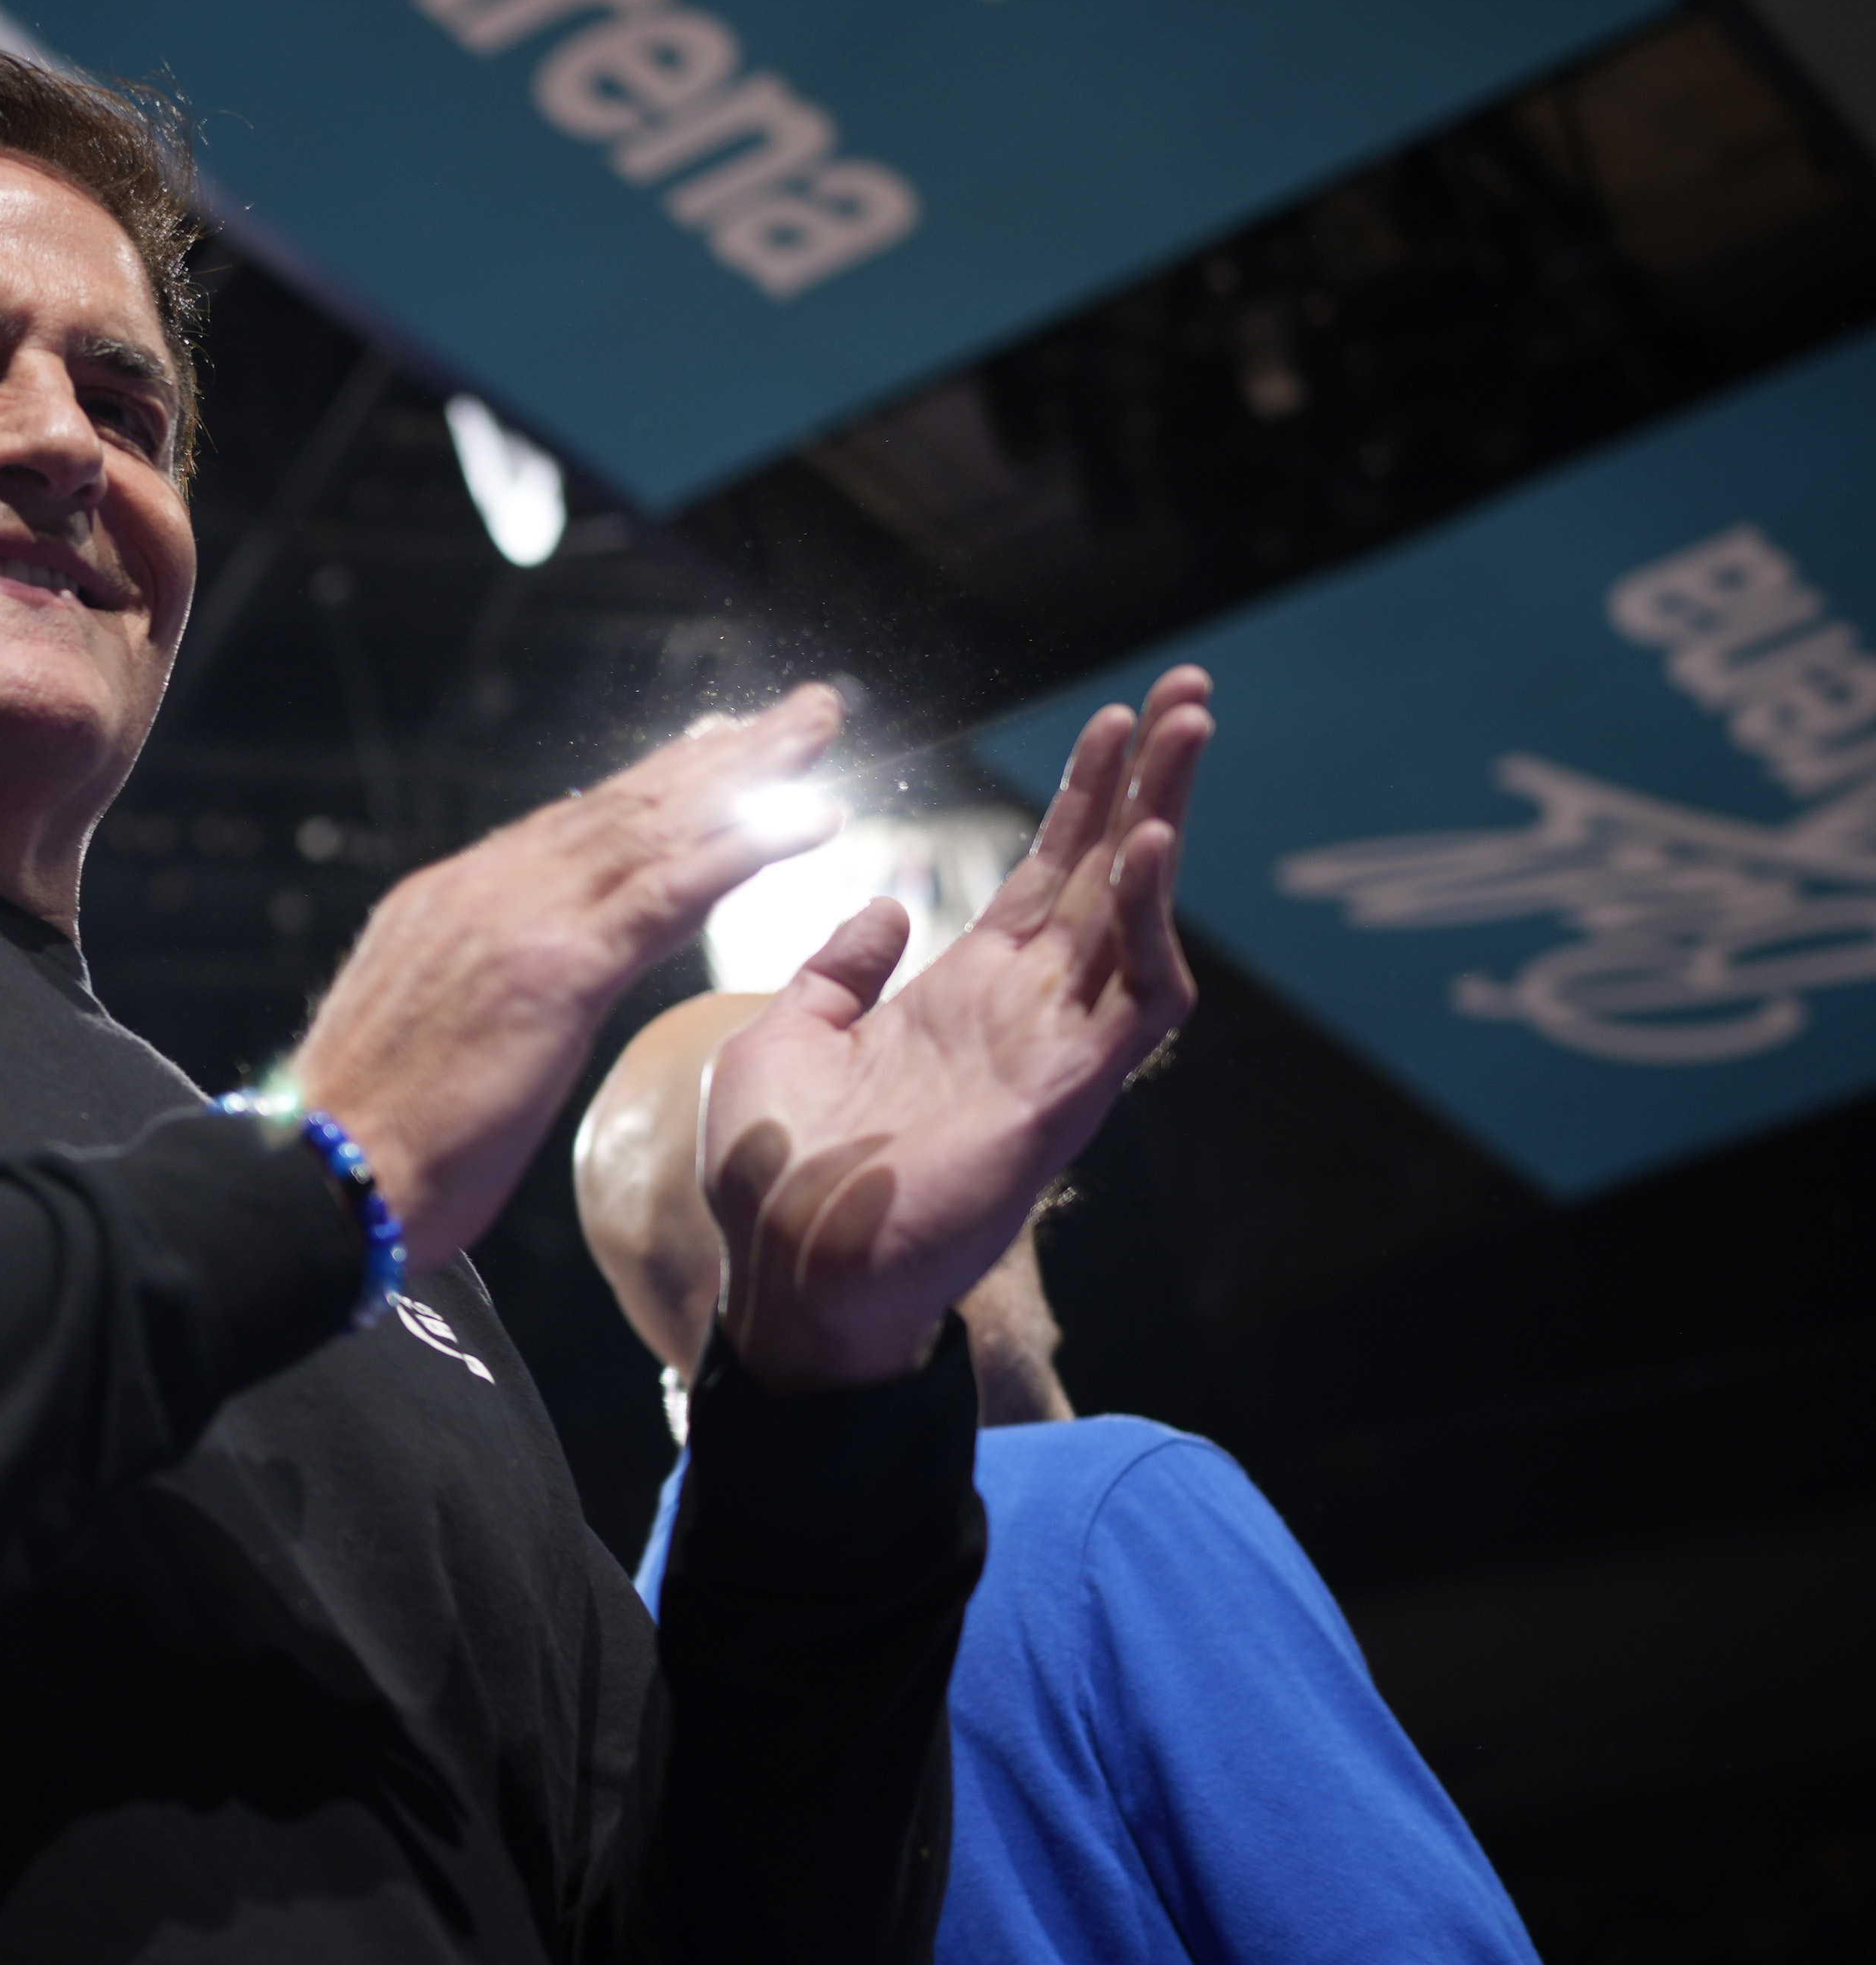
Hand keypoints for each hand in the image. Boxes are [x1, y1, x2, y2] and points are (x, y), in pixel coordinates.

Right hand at [297, 684, 846, 1272]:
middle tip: (796, 710)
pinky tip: (807, 819)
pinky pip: (666, 893)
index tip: (713, 748)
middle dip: (716, 756)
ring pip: (654, 828)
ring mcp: (517, 920)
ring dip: (749, 774)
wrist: (320, 1182)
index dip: (651, 786)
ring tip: (817, 726)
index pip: (567, 827)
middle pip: (622, 806)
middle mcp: (483, 889)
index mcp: (445, 904)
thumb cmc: (365, 1148)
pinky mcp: (555, 970)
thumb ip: (470, 996)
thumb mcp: (418, 1042)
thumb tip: (506, 1000)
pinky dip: (742, 848)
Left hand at [702, 666, 1212, 1392]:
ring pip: (1137, 921)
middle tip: (1187, 693)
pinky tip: (1145, 849)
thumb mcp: (785, 1038)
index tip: (1114, 720)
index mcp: (960, 997)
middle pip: (1104, 876)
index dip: (1080, 799)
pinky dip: (1143, 924)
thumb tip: (884, 908)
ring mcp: (1052, 1052)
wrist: (782, 1270)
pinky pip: (1134, 1003)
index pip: (1041, 877)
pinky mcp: (1065, 1096)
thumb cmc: (777, 1174)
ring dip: (1163, 824)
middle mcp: (1022, 1014)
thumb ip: (838, 971)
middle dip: (1149, 784)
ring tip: (1182, 736)